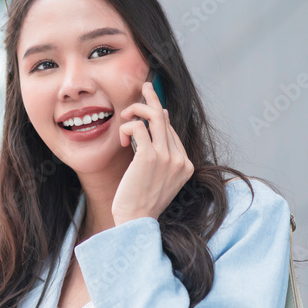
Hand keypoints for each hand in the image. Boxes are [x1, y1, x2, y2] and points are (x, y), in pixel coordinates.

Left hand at [114, 81, 193, 224]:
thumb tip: (162, 117)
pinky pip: (138, 128)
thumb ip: (160, 152)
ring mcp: (167, 158)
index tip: (147, 108)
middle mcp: (180, 160)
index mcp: (185, 165)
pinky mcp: (149, 157)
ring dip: (136, 110)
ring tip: (124, 114)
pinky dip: (127, 128)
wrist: (135, 221)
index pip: (171, 130)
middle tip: (144, 86)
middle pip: (166, 118)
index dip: (158, 116)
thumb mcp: (156, 176)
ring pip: (154, 117)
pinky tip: (122, 140)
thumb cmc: (140, 201)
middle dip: (153, 99)